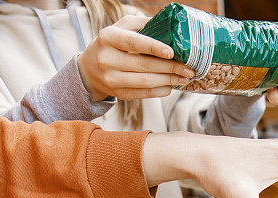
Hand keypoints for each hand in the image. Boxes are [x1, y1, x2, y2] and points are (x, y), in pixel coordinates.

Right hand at [77, 15, 193, 100]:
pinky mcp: (118, 93)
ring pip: (145, 82)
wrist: (89, 69)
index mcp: (108, 38)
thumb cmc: (111, 44)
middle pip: (143, 65)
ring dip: (168, 81)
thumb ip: (143, 24)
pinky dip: (160, 91)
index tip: (171, 52)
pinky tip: (171, 86)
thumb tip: (170, 24)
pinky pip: (143, 94)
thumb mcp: (121, 27)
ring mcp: (111, 79)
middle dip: (169, 67)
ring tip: (184, 78)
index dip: (153, 47)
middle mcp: (107, 59)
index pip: (133, 42)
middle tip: (188, 68)